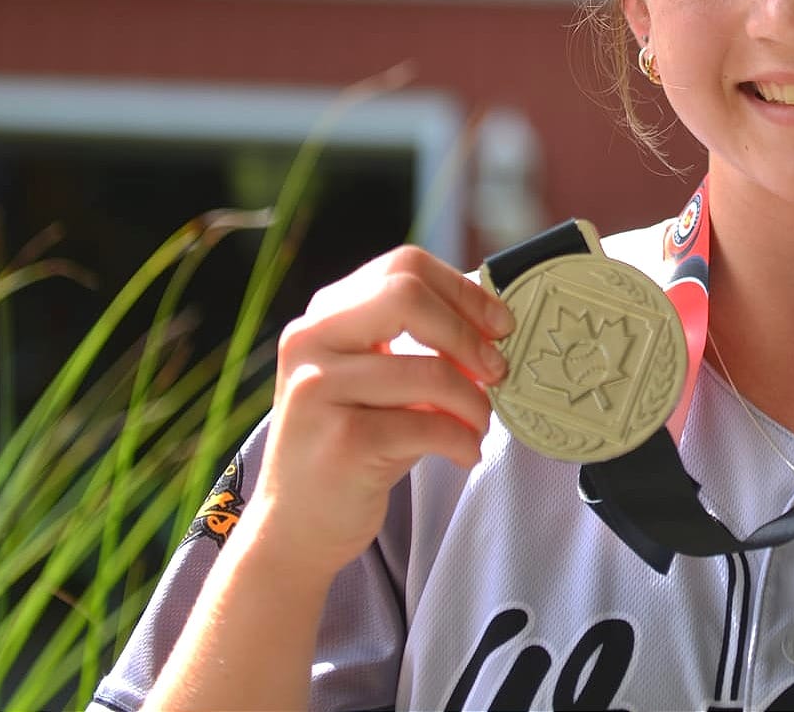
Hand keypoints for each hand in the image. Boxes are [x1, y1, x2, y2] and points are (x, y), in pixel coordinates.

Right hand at [237, 245, 512, 581]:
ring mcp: (319, 391)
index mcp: (322, 317)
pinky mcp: (341, 443)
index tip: (500, 325)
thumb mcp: (371, 380)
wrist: (294, 527)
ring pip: (430, 370)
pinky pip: (429, 425)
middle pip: (408, 296)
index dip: (463, 291)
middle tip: (496, 371)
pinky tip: (464, 454)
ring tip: (478, 425)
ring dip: (475, 403)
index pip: (403, 267)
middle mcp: (311, 343)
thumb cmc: (350, 445)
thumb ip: (414, 343)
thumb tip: (494, 324)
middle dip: (468, 333)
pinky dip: (463, 441)